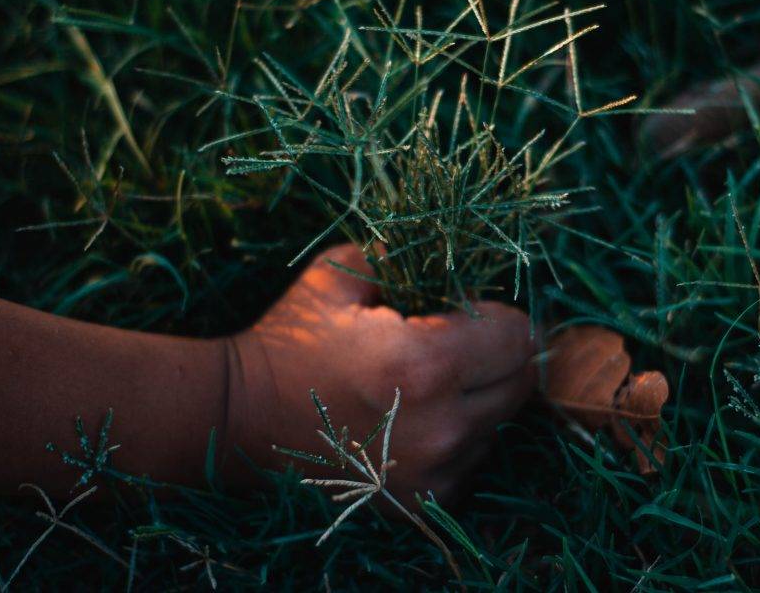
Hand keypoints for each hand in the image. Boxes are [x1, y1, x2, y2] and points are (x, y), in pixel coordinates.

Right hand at [226, 244, 536, 501]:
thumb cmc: (290, 341)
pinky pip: (471, 462)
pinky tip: (416, 422)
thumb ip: (405, 256)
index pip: (519, 337)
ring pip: (499, 425)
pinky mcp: (422, 504)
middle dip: (499, 358)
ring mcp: (434, 473)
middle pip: (521, 384)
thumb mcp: (340, 275)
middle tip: (460, 345)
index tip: (473, 313)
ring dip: (480, 401)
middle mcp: (442, 427)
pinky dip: (458, 440)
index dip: (502, 317)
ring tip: (427, 386)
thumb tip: (455, 257)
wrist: (238, 420)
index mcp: (427, 363)